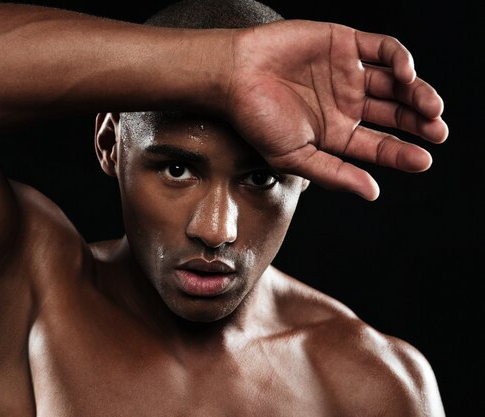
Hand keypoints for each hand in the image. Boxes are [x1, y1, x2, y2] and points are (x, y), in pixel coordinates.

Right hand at [225, 19, 447, 199]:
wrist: (234, 76)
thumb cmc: (256, 119)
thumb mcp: (294, 157)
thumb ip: (333, 173)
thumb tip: (372, 193)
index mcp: (336, 133)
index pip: (378, 145)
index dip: (402, 153)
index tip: (423, 160)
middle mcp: (346, 104)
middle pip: (394, 113)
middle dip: (419, 123)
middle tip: (436, 131)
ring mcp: (347, 73)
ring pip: (396, 82)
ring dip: (418, 93)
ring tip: (430, 107)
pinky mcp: (345, 44)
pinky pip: (383, 49)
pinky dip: (400, 60)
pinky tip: (406, 75)